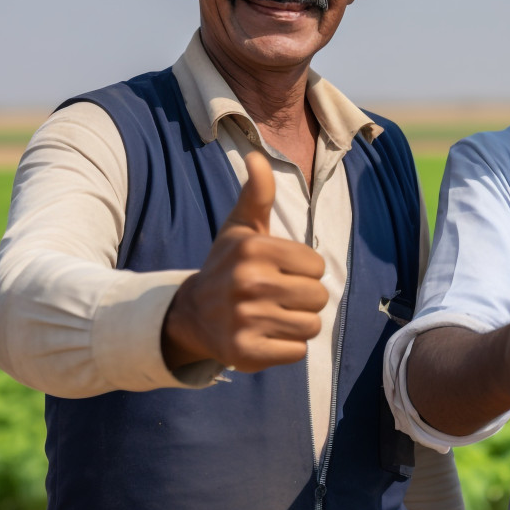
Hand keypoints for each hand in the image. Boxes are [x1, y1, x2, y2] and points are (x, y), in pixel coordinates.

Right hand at [162, 151, 327, 371]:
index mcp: (253, 249)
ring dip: (297, 324)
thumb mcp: (240, 228)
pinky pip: (297, 352)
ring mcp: (244, 320)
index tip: (279, 271)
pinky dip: (286, 348)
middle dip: (303, 298)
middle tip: (276, 296)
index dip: (304, 271)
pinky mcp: (244, 352)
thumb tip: (258, 157)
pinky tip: (264, 336)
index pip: (317, 266)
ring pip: (311, 326)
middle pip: (318, 297)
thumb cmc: (228, 265)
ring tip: (271, 315)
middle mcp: (247, 283)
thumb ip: (257, 194)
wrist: (191, 313)